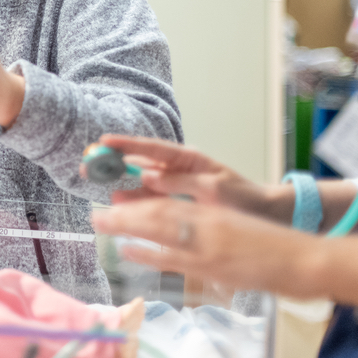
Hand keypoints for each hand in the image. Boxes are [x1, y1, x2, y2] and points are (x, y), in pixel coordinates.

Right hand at [89, 135, 288, 221]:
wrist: (266, 216)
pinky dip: (138, 205)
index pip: (152, 148)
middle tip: (91, 166)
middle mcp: (179, 171)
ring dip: (124, 188)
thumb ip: (182, 183)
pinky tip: (124, 209)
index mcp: (189, 160)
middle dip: (116, 164)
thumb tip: (149, 177)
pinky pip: (154, 202)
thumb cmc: (245, 198)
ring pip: (144, 185)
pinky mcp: (180, 205)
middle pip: (142, 164)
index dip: (127, 144)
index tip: (104, 142)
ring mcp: (178, 188)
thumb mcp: (215, 189)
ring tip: (104, 193)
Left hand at [92, 197, 324, 299]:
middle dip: (124, 212)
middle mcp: (207, 223)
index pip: (168, 201)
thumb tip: (171, 229)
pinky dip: (149, 253)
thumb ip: (203, 226)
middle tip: (96, 212)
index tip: (114, 198)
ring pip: (160, 230)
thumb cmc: (269, 244)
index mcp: (212, 211)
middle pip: (156, 213)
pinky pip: (174, 258)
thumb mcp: (232, 228)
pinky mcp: (214, 267)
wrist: (304, 260)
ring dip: (128, 227)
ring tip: (100, 223)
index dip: (138, 199)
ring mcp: (209, 245)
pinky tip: (129, 251)